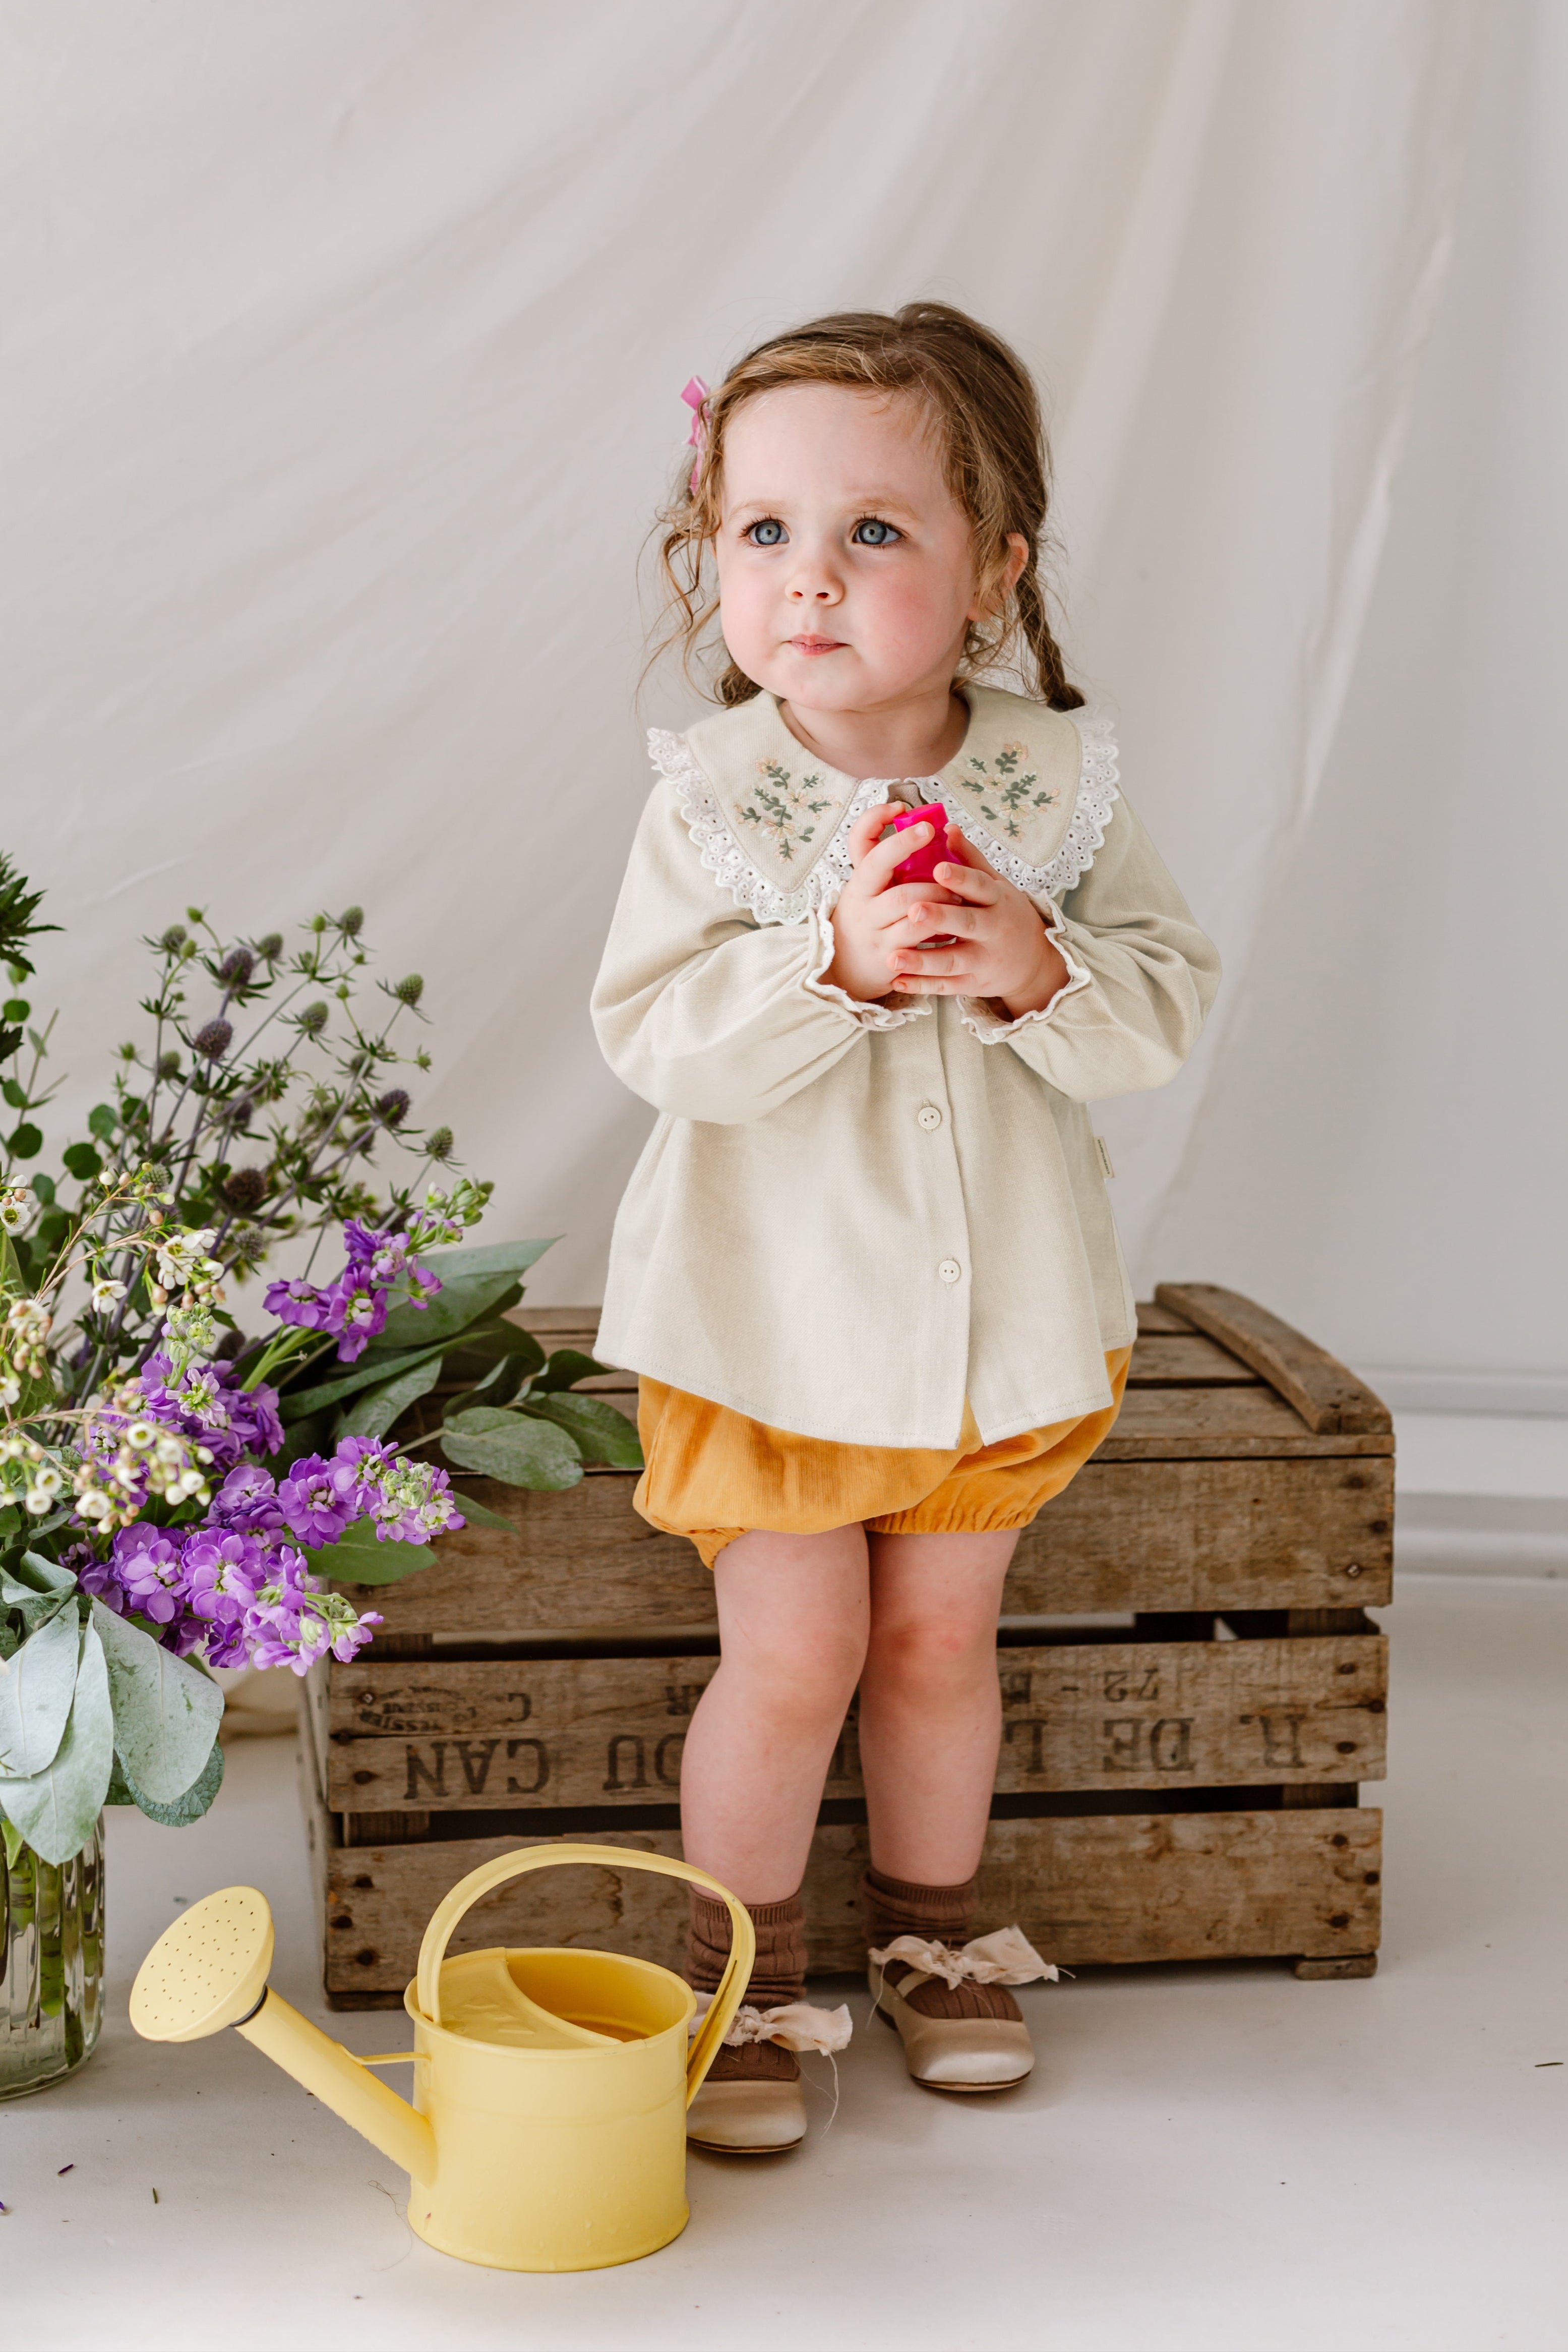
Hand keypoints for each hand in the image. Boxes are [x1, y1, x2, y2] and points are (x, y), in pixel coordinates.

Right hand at [820, 802, 966, 1002]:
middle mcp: (862, 902)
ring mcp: (874, 929)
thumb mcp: (870, 889)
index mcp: (859, 881)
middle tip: (932, 834)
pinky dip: (940, 926)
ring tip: (957, 888)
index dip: (874, 820)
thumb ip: (887, 858)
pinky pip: (919, 936)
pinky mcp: (891, 956)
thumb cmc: (870, 919)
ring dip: (936, 891)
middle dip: (905, 845)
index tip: (900, 807)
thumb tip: (903, 812)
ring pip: (906, 902)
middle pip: (879, 865)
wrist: (849, 971)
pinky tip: (954, 922)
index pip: (858, 842)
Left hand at [884, 827, 1069, 1015]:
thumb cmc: (1007, 915)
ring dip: (923, 960)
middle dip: (941, 918)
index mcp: (998, 900)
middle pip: (967, 923)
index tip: (939, 868)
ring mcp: (984, 959)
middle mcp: (993, 930)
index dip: (961, 878)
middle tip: (914, 910)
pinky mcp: (974, 983)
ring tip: (894, 957)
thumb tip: (948, 828)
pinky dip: (922, 985)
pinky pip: (947, 986)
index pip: (980, 886)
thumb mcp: (997, 886)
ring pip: (953, 960)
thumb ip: (971, 860)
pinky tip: (898, 980)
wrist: (1034, 963)